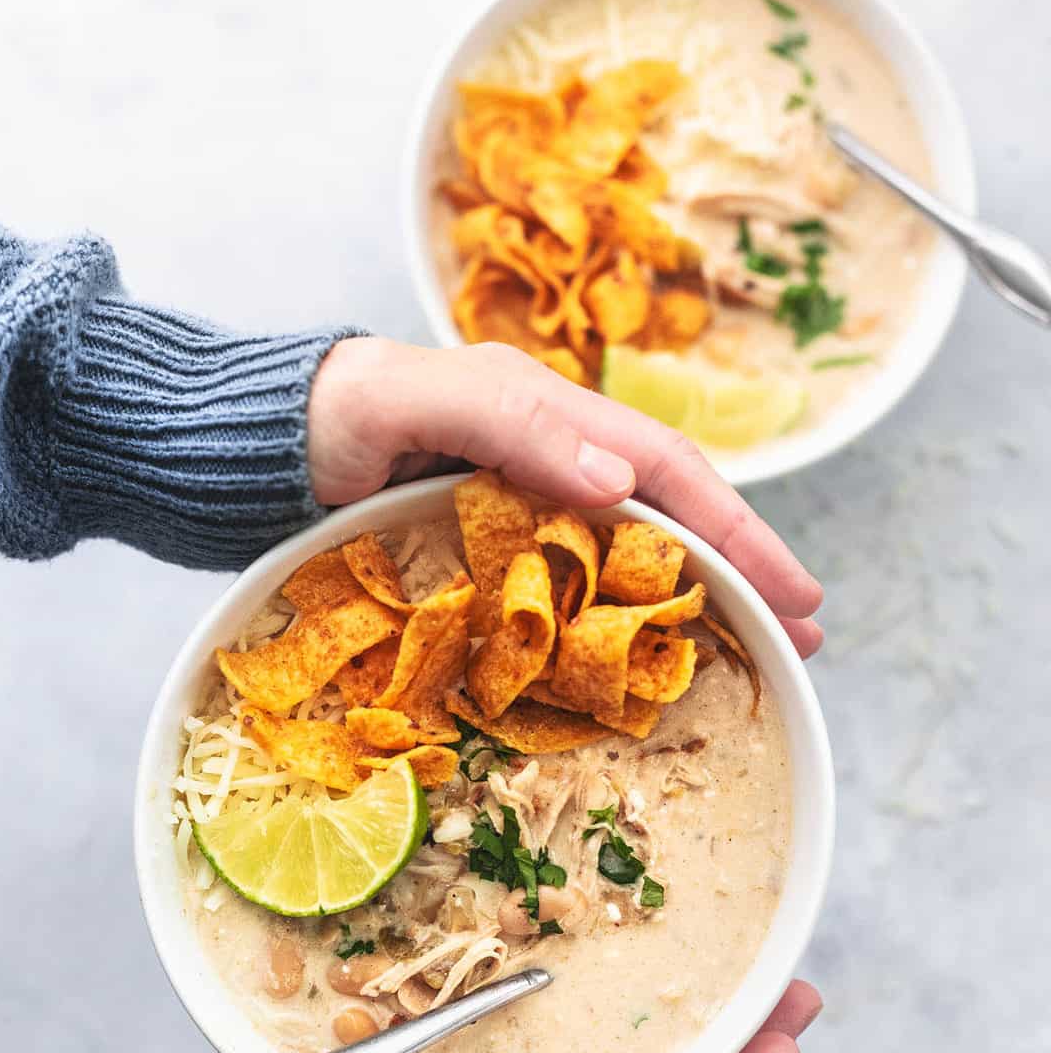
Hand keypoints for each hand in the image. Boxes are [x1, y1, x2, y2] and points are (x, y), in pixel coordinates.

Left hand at [308, 338, 823, 657]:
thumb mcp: (404, 397)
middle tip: (804, 637)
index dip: (736, 529)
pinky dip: (624, 619)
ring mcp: (519, 504)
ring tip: (754, 652)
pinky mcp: (488, 549)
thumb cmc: (320, 414)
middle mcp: (545, 455)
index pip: (665, 469)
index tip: (793, 591)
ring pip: (630, 552)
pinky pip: (575, 585)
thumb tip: (616, 480)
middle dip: (743, 570)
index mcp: (542, 410)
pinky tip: (649, 656)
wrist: (248, 449)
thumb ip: (505, 419)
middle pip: (668, 513)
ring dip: (696, 600)